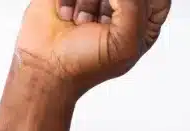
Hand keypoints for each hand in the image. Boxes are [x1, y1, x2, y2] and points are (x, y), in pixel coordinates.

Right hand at [16, 0, 170, 92]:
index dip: (142, 3)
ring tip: (81, 22)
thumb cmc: (85, 65)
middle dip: (111, 4)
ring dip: (88, 1)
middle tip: (102, 20)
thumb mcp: (124, 43)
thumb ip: (134, 8)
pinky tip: (67, 16)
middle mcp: (121, 5)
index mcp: (143, 22)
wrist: (46, 65)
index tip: (124, 10)